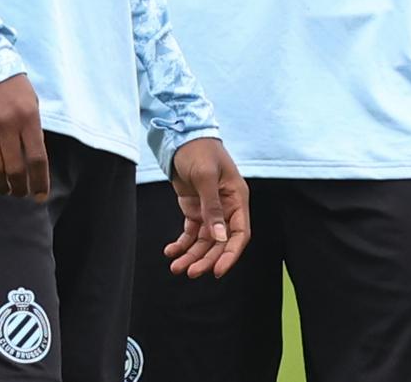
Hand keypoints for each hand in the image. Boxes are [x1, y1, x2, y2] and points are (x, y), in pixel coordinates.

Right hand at [0, 73, 49, 201]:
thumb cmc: (11, 84)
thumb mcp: (31, 102)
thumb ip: (32, 129)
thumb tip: (33, 160)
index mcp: (28, 118)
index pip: (37, 159)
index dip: (40, 182)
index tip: (41, 196)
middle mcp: (7, 126)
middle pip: (15, 170)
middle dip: (20, 188)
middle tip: (22, 194)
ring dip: (1, 186)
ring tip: (5, 190)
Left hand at [163, 138, 251, 278]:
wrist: (182, 139)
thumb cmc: (200, 152)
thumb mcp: (206, 177)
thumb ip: (212, 207)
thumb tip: (219, 237)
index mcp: (237, 198)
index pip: (240, 233)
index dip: (230, 254)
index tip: (218, 271)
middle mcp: (226, 208)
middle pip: (220, 242)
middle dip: (206, 259)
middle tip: (190, 272)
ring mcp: (210, 210)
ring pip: (204, 242)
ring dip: (192, 256)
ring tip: (176, 267)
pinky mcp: (195, 210)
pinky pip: (191, 233)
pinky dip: (182, 244)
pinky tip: (170, 251)